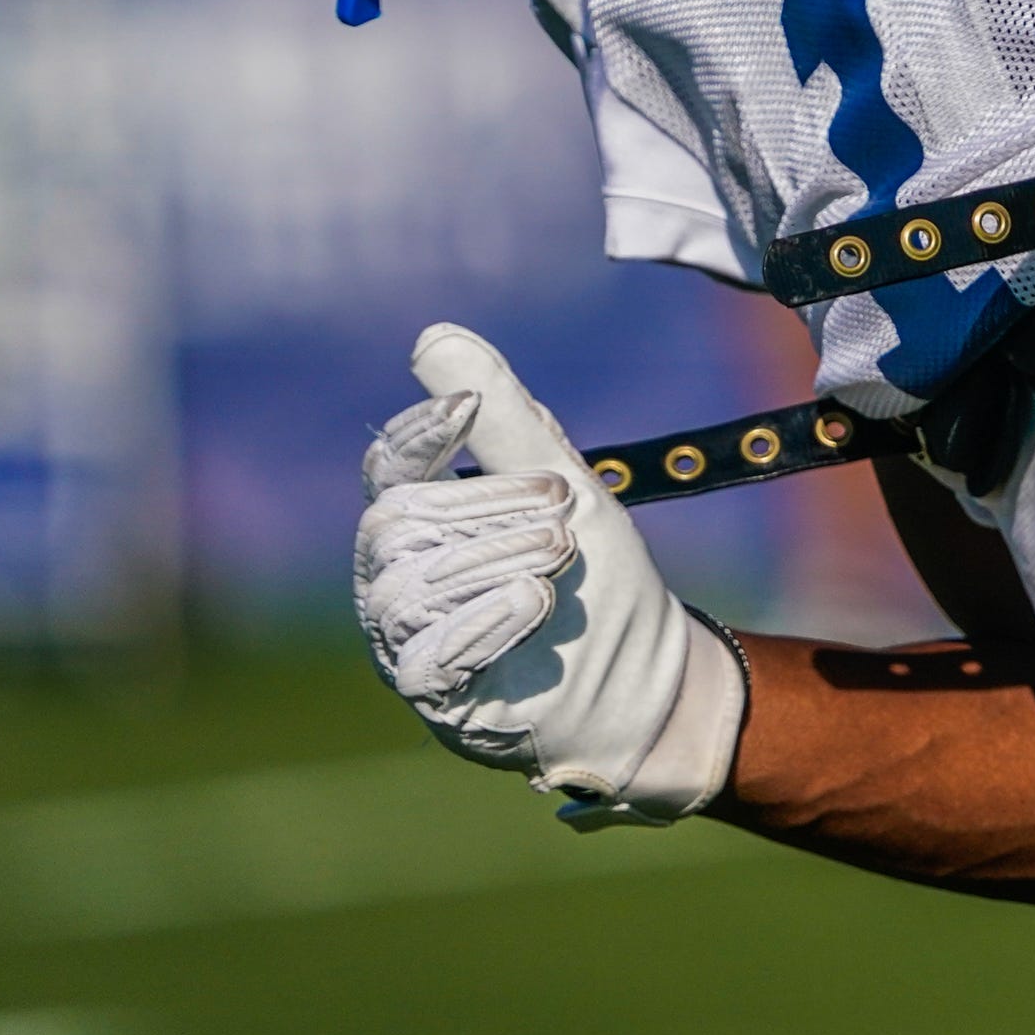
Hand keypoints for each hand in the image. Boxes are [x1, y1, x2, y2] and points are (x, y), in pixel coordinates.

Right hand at [353, 323, 746, 825]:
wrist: (646, 674)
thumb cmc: (597, 576)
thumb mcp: (560, 483)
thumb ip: (502, 419)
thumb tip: (433, 337)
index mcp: (427, 520)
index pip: (388, 465)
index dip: (418, 433)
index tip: (468, 408)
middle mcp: (399, 576)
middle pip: (398, 523)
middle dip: (487, 508)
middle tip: (565, 512)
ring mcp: (406, 640)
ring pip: (407, 586)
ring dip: (494, 561)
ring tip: (560, 557)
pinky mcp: (429, 696)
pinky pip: (422, 656)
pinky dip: (482, 623)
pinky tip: (534, 604)